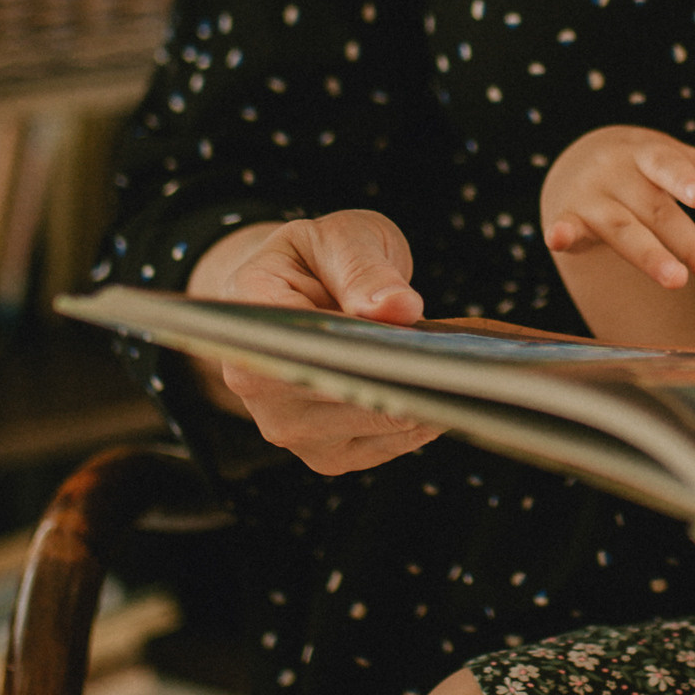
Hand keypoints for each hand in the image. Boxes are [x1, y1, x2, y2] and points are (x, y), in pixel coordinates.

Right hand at [187, 210, 440, 477]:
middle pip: (355, 392)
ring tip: (433, 352)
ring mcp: (289, 429)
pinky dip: (423, 413)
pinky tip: (426, 380)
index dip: (370, 344)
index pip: (311, 347)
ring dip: (423, 389)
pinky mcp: (327, 456)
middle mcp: (257, 385)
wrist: (292, 295)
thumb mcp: (339, 237)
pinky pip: (394, 443)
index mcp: (249, 319)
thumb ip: (364, 268)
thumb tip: (397, 308)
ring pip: (385, 421)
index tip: (417, 327)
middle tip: (445, 339)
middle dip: (410, 366)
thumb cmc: (315, 261)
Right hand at [542, 127, 694, 291]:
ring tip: (676, 280)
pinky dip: (561, 233)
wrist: (577, 162)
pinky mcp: (566, 217)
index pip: (668, 166)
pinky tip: (558, 240)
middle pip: (656, 211)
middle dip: (688, 244)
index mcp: (647, 155)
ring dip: (648, 255)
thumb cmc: (638, 165)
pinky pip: (564, 227)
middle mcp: (617, 173)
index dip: (684, 180)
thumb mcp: (669, 160)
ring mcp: (590, 196)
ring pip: (622, 229)